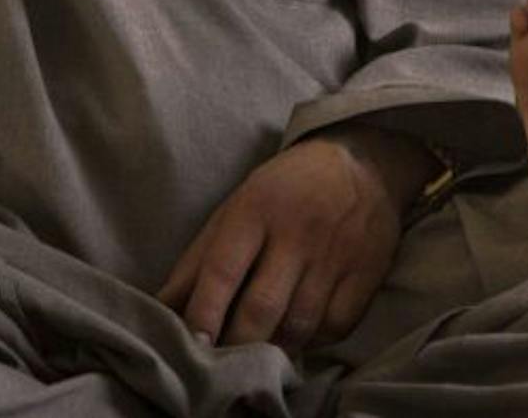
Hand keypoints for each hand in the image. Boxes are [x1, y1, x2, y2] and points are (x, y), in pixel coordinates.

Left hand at [155, 126, 433, 352]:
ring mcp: (336, 254)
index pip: (222, 272)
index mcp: (255, 209)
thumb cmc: (283, 191)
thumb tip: (159, 312)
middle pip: (261, 309)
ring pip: (299, 326)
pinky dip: (313, 341)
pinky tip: (299, 335)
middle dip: (237, 346)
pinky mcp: (367, 272)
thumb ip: (197, 263)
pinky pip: (336, 326)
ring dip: (275, 349)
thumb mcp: (235, 210)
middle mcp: (297, 231)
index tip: (192, 348)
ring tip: (259, 354)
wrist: (362, 161)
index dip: (203, 315)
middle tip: (224, 365)